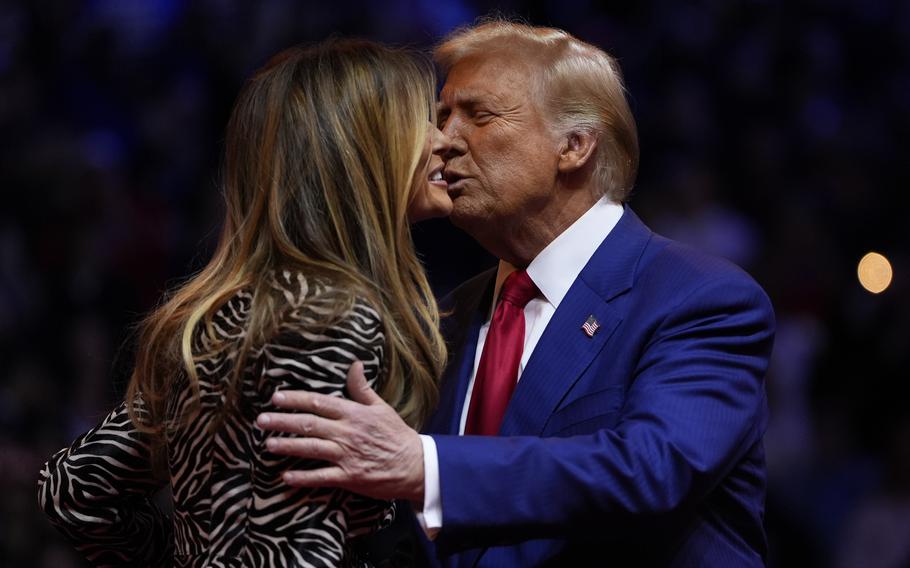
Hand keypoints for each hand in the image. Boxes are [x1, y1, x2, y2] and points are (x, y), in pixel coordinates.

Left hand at [256, 361, 425, 503]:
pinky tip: (286, 477)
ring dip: (288, 446)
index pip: (319, 402)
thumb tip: (354, 364)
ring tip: (268, 444)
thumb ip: (362, 388)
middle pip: (309, 424)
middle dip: (282, 421)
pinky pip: (322, 477)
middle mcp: (347, 433)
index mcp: (354, 414)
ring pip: (311, 449)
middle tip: (261, 420)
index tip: (276, 397)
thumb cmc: (396, 435)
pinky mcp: (349, 477)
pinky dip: (303, 478)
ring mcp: (347, 455)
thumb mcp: (381, 407)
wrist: (415, 465)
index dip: (295, 399)